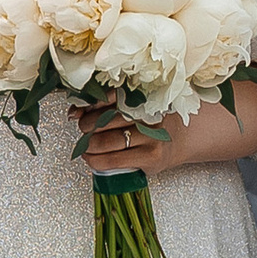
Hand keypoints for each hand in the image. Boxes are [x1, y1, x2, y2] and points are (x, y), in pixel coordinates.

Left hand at [75, 98, 247, 176]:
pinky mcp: (150, 157)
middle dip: (86, 127)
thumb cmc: (153, 122)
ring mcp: (150, 137)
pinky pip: (113, 161)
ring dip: (88, 145)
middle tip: (84, 129)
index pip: (108, 97)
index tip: (78, 112)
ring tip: (85, 146)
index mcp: (142, 96)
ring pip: (106, 142)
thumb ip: (106, 106)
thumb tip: (74, 112)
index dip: (88, 106)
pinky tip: (91, 158)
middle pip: (104, 120)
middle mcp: (147, 115)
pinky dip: (96, 161)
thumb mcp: (133, 107)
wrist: (182, 138)